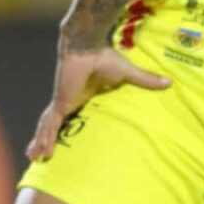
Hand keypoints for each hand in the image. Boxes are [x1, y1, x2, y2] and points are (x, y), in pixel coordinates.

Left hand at [27, 44, 170, 161]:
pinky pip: (51, 125)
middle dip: (46, 137)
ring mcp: (62, 102)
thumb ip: (145, 80)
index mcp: (81, 94)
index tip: (60, 134)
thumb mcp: (127, 74)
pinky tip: (39, 152)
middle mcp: (69, 99)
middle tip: (39, 153)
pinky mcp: (60, 103)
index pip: (70, 112)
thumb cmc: (104, 56)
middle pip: (54, 123)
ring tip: (34, 158)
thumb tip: (169, 82)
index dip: (63, 123)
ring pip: (48, 127)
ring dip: (42, 141)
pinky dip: (45, 138)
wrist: (87, 45)